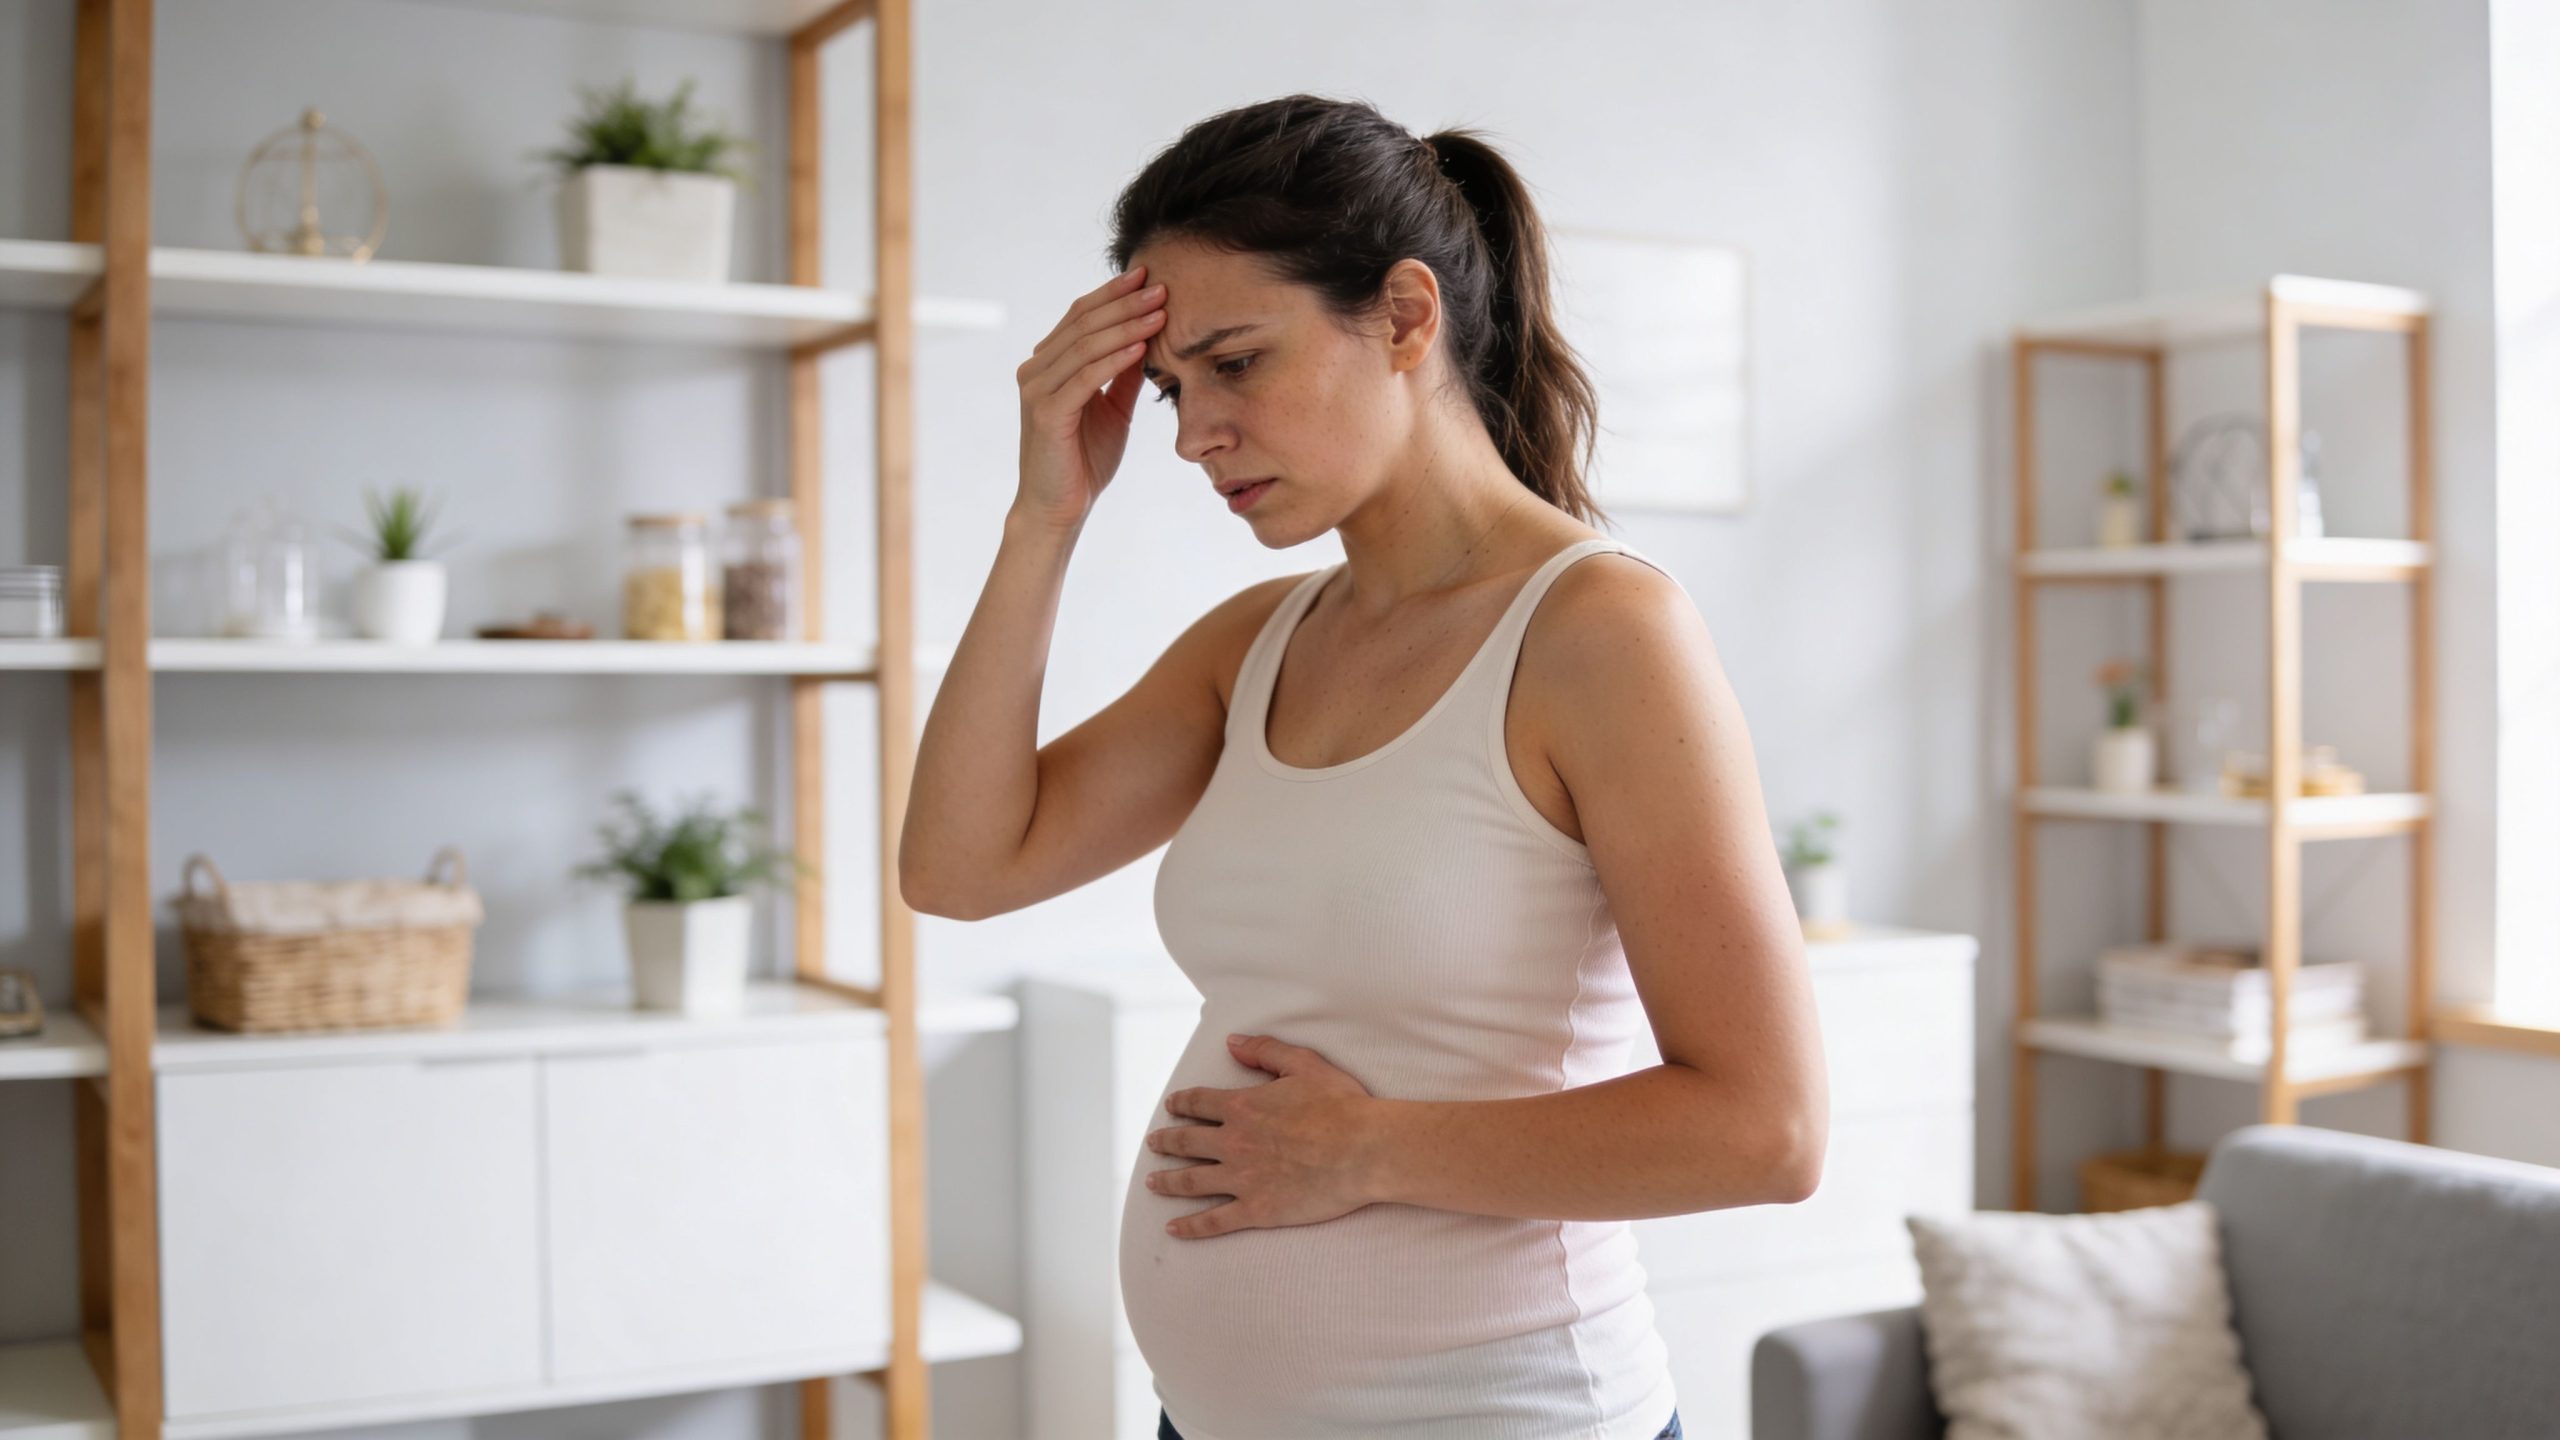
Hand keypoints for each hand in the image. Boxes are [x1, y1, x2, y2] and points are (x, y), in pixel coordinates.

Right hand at [1013, 265, 1167, 533]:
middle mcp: (1036, 370)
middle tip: (1162, 287)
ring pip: (1085, 345)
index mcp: (1048, 365)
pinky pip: (1085, 378)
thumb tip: (1147, 337)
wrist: (1059, 509)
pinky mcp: (1046, 413)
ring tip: (1161, 311)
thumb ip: (1123, 374)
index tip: (1151, 277)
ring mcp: (1036, 390)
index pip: (1081, 316)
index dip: (1114, 295)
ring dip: (1126, 326)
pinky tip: (1142, 347)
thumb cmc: (1084, 461)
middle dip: (1125, 303)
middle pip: (1083, 322)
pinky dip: (1114, 359)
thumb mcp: (1112, 408)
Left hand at [1144, 1033, 1379, 1239]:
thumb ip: (1265, 1051)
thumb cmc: (1340, 1105)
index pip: (1199, 1103)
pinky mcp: (1257, 1210)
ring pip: (1192, 1182)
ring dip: (1168, 1182)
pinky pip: (1214, 1221)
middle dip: (1166, 1142)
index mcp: (1242, 1107)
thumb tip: (1232, 1042)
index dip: (1181, 1103)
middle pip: (1187, 1143)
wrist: (1363, 1150)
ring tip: (1152, 1183)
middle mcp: (1234, 1143)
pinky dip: (1191, 1226)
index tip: (1171, 1106)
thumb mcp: (1303, 1064)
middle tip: (1153, 1144)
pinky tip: (1174, 1228)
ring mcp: (1242, 1179)